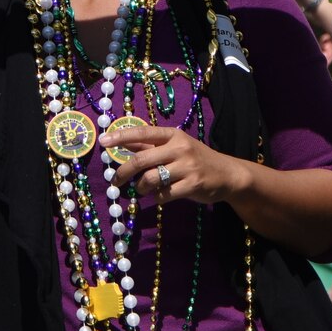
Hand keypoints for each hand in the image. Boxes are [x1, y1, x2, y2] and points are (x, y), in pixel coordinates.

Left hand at [100, 124, 253, 206]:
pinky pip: (163, 194)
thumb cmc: (195, 159)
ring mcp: (188, 167)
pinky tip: (158, 195)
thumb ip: (149, 145)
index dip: (121, 136)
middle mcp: (180, 148)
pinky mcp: (193, 185)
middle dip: (124, 172)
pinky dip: (156, 197)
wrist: (228, 174)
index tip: (103, 141)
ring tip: (143, 189)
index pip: (142, 133)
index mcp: (173, 135)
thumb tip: (121, 141)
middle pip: (141, 160)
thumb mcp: (174, 147)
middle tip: (115, 181)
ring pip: (150, 179)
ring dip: (141, 187)